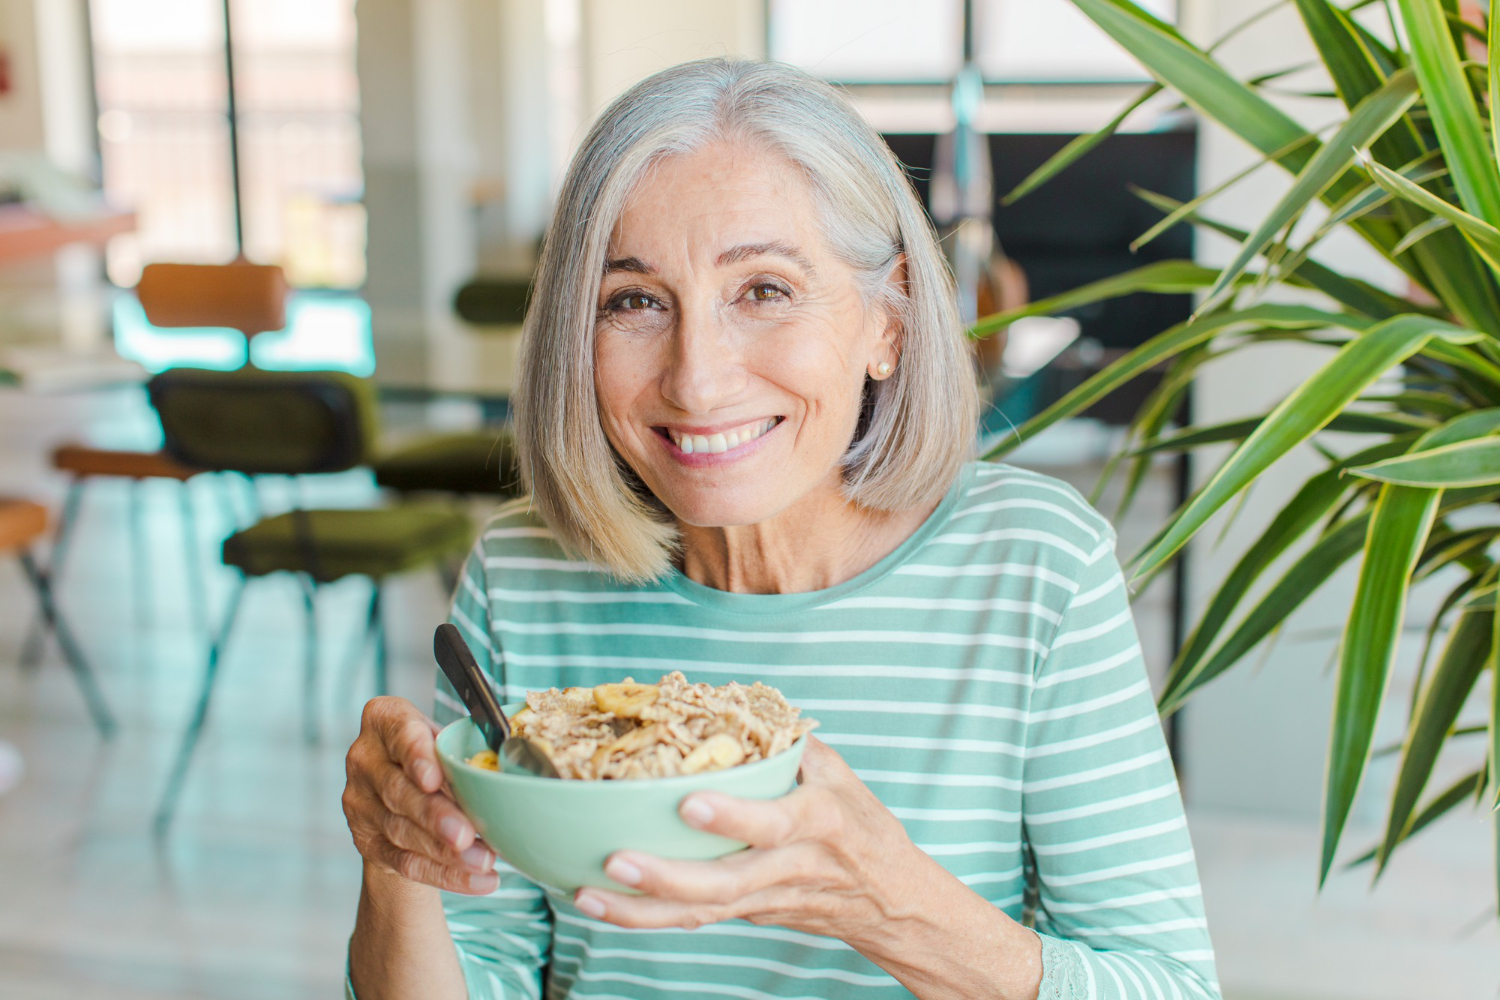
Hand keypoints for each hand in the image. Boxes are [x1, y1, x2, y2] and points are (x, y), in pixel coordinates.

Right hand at [342, 697, 497, 894]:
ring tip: (485, 861)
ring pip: (402, 831)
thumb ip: (463, 751)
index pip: (398, 732)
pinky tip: (478, 879)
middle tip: (466, 834)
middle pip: (398, 790)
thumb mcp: (447, 740)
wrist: (404, 796)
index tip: (435, 779)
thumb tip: (503, 776)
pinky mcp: (367, 842)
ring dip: (446, 852)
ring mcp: (360, 803)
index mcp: (384, 720)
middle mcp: (364, 759)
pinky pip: (407, 863)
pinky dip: (447, 874)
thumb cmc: (435, 755)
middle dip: (435, 815)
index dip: (416, 756)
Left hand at [572, 737, 937, 948]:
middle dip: (668, 878)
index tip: (690, 803)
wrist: (893, 903)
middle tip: (615, 862)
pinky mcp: (748, 916)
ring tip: (585, 894)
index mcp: (818, 824)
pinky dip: (646, 917)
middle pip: (726, 882)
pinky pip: (695, 920)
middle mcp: (789, 868)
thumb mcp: (840, 776)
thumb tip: (736, 704)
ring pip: (702, 912)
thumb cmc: (863, 828)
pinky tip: (599, 905)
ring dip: (641, 910)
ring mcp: (766, 899)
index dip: (735, 817)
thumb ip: (791, 744)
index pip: (776, 823)